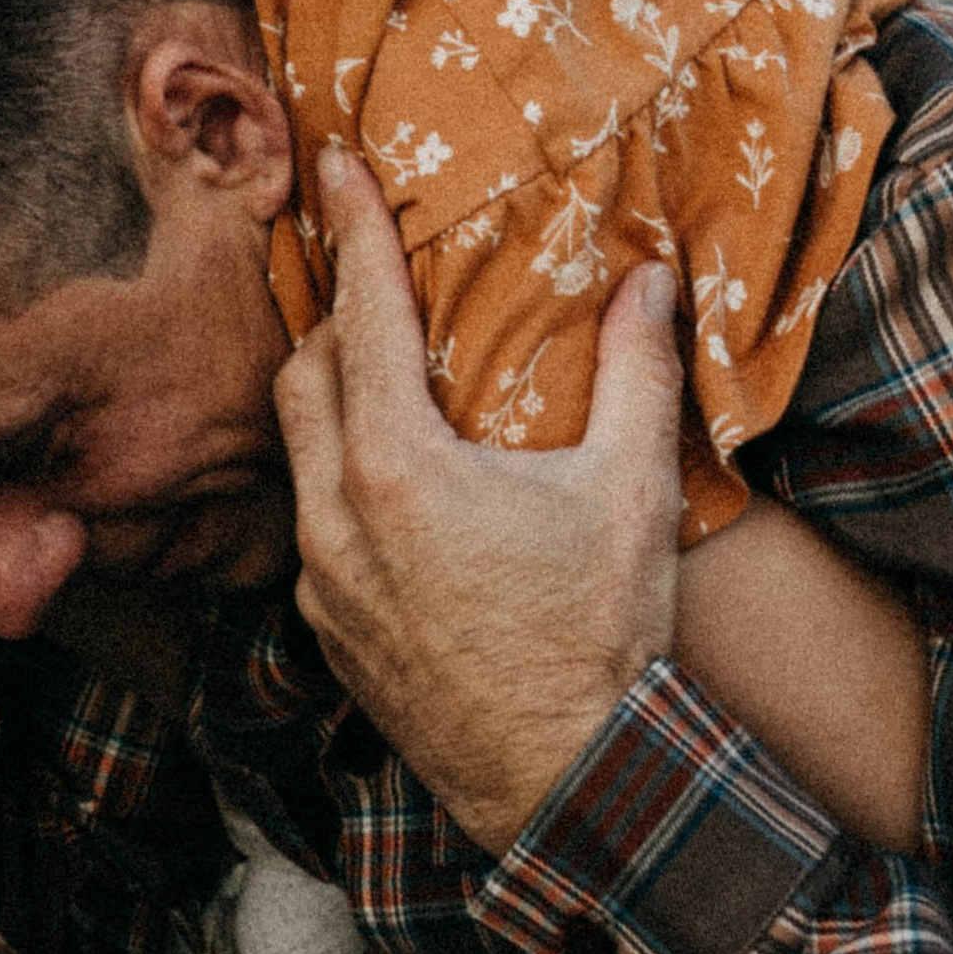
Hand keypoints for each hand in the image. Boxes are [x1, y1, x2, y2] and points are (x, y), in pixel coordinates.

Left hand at [275, 147, 680, 853]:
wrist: (571, 789)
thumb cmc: (603, 638)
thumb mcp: (633, 494)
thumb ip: (638, 372)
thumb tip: (652, 279)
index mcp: (399, 465)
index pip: (363, 312)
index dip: (353, 228)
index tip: (333, 163)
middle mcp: (338, 516)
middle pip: (305, 371)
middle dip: (335, 315)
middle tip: (369, 273)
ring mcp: (323, 581)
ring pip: (300, 451)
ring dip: (330, 399)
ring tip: (379, 368)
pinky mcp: (327, 633)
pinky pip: (311, 525)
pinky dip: (337, 479)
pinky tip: (389, 481)